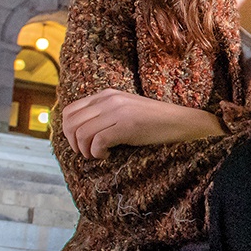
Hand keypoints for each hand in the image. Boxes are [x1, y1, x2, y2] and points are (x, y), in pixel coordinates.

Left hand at [60, 89, 223, 158]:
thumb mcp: (124, 111)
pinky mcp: (127, 125)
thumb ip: (104, 114)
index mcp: (106, 95)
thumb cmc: (153, 122)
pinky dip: (97, 153)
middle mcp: (108, 99)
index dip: (68, 132)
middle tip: (88, 153)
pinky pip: (97, 142)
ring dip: (86, 150)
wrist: (181, 122)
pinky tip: (108, 155)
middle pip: (71, 124)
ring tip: (99, 155)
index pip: (69, 111)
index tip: (81, 145)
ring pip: (81, 134)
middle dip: (74, 144)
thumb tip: (79, 132)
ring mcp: (118, 111)